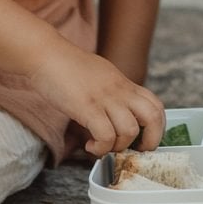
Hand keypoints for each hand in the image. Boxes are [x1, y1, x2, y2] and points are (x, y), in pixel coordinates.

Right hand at [27, 36, 164, 156]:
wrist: (45, 54)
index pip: (156, 105)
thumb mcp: (100, 74)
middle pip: (153, 117)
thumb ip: (112, 91)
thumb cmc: (66, 66)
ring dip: (118, 146)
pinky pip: (105, 136)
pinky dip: (100, 148)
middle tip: (132, 150)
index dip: (157, 127)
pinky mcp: (87, 107)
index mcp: (124, 83)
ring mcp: (104, 98)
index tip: (144, 140)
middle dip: (149, 141)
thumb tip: (116, 111)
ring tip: (103, 146)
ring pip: (130, 130)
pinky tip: (90, 146)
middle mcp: (119, 90)